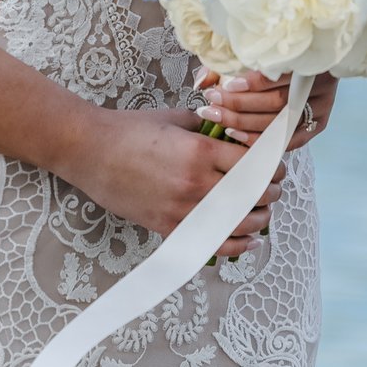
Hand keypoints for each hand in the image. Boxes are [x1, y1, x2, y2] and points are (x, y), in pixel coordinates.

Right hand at [62, 104, 283, 260]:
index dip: (272, 167)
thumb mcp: (175, 120)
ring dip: (258, 221)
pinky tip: (247, 242)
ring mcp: (181, 209)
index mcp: (199, 151)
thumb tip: (234, 138)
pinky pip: (210, 243)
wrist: (90, 151)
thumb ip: (208, 129)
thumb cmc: (130, 130)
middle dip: (270, 194)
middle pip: (251, 196)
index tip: (276, 168)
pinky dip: (234, 246)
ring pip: (236, 223)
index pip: (253, 164)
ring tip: (264, 215)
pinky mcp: (167, 227)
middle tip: (275, 190)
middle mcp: (195, 183)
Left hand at [195, 67, 336, 152]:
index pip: (280, 75)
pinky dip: (261, 140)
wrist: (312, 64)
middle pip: (277, 102)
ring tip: (218, 117)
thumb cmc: (279, 56)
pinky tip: (237, 135)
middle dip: (240, 104)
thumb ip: (229, 62)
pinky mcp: (318, 125)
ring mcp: (320, 108)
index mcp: (308, 60)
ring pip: (280, 123)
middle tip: (213, 102)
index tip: (226, 85)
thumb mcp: (256, 51)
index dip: (252, 82)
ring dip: (244, 123)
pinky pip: (287, 140)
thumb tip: (203, 81)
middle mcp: (319, 86)